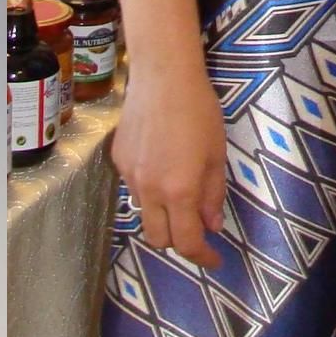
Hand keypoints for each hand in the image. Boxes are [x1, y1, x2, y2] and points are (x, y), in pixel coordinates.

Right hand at [116, 52, 228, 268]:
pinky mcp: (118, 160)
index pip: (187, 242)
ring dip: (164, 216)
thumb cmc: (199, 111)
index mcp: (180, 191)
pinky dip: (150, 192)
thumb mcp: (217, 156)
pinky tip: (162, 167)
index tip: (215, 259)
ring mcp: (130, 176)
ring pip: (145, 214)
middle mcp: (150, 190)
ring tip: (180, 194)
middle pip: (159, 239)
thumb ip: (212, 195)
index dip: (203, 258)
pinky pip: (135, 189)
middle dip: (179, 243)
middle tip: (197, 231)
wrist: (163, 77)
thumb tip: (211, 224)